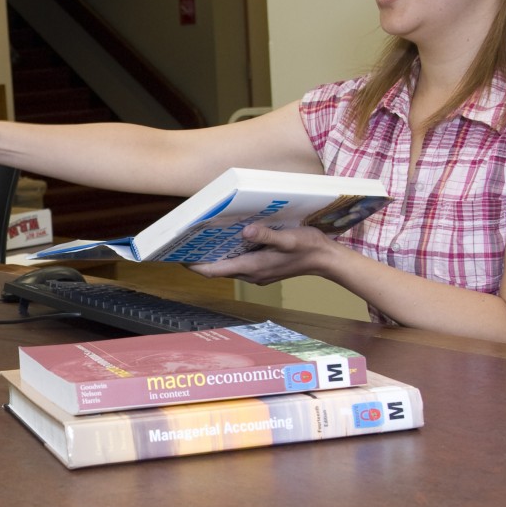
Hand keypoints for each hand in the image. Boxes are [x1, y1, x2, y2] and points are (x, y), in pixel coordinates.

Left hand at [191, 224, 337, 284]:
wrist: (327, 260)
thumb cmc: (308, 248)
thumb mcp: (288, 238)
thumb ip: (266, 236)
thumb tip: (245, 232)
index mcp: (253, 267)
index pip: (215, 271)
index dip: (195, 266)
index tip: (179, 257)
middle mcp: (252, 274)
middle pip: (219, 269)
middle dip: (201, 259)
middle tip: (187, 243)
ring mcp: (258, 273)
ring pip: (230, 267)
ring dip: (216, 257)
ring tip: (203, 240)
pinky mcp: (265, 269)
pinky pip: (241, 264)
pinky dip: (231, 255)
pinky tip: (230, 241)